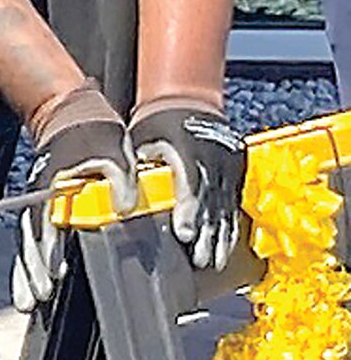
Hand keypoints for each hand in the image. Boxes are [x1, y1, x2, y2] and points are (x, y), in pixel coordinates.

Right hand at [12, 80, 137, 312]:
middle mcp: (42, 196)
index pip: (48, 219)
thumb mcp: (115, 151)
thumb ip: (120, 179)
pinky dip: (30, 264)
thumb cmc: (96, 136)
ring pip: (27, 241)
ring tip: (27, 302)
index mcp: (59, 185)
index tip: (53, 270)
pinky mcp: (43, 211)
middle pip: (31, 237)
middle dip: (32, 268)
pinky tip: (33, 288)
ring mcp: (38, 203)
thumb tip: (122, 207)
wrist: (73, 117)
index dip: (48, 245)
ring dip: (26, 272)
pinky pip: (32, 240)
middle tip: (36, 297)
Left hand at [128, 97, 243, 270]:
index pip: (190, 183)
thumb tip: (124, 203)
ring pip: (225, 204)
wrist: (187, 98)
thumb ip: (138, 170)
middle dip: (205, 232)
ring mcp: (227, 162)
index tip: (184, 233)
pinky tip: (224, 244)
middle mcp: (211, 155)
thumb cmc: (157, 122)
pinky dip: (228, 223)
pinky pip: (233, 200)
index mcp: (187, 147)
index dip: (188, 210)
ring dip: (219, 235)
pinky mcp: (235, 167)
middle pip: (210, 200)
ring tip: (213, 261)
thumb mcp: (143, 140)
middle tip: (200, 259)